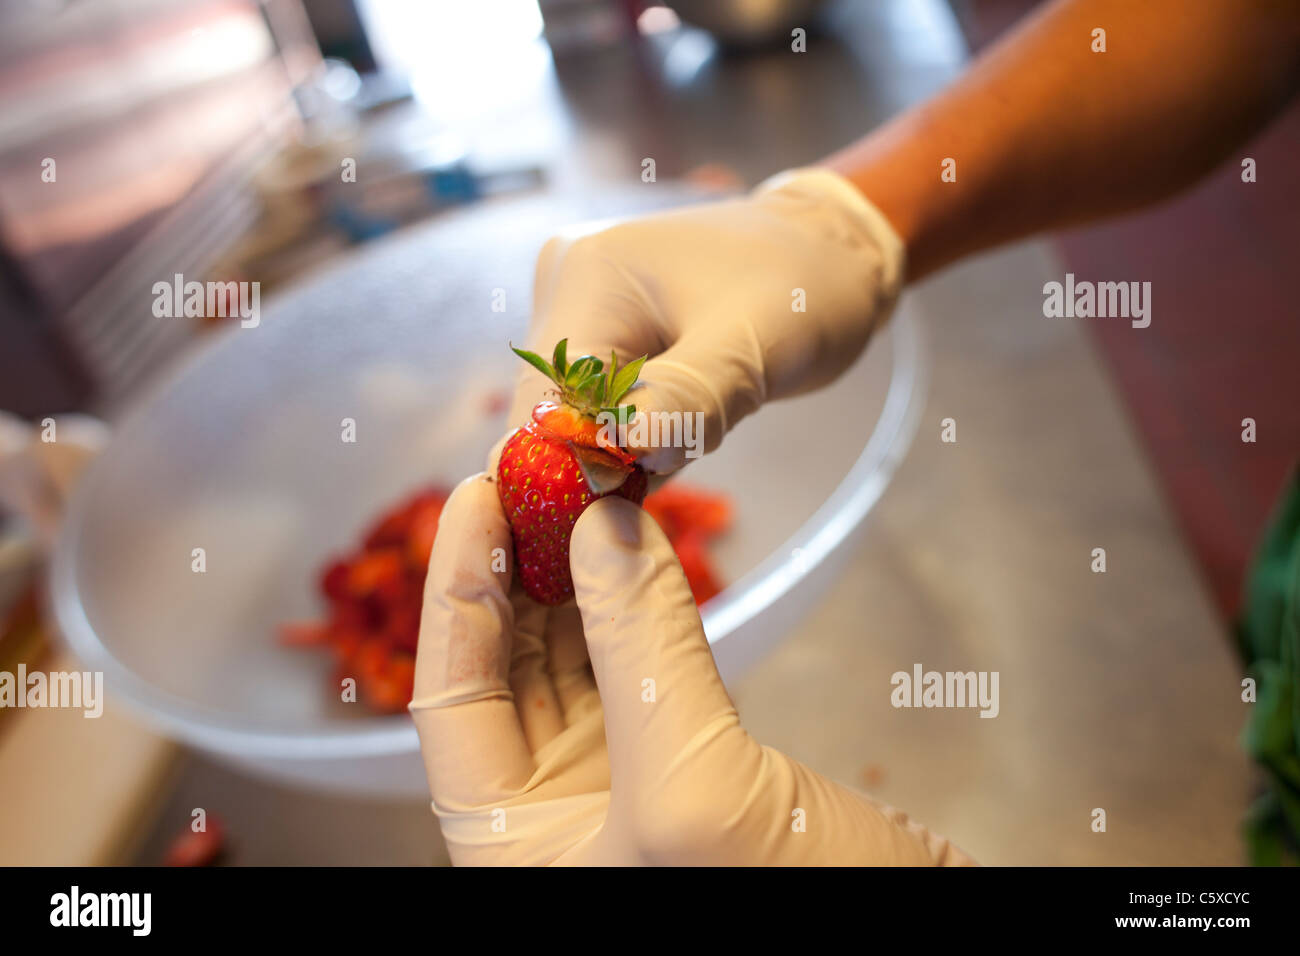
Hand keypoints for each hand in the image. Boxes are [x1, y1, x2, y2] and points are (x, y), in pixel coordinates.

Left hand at [409, 474, 971, 864]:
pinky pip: (643, 662)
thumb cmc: (782, 916)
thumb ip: (640, 653)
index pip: (452, 693)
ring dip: (581, 569)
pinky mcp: (691, 761)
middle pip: (511, 664)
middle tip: (542, 466)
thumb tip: (601, 521)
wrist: (919, 952)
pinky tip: (641, 539)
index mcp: (510, 843)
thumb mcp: (691, 792)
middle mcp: (550, 813)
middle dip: (522, 561)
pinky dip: (641, 599)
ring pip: (579, 653)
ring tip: (588, 482)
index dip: (457, 587)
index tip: (480, 489)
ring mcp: (621, 785)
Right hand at [499, 168, 905, 473]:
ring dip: (625, 455)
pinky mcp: (605, 339)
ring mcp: (582, 314)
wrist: (830, 253)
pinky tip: (686, 431)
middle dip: (604, 463)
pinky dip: (638, 438)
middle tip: (670, 483)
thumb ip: (689, 400)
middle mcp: (566, 290)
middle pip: (553, 415)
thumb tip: (623, 454)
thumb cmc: (806, 285)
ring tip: (693, 441)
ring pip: (578, 420)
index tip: (614, 525)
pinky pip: (603, 409)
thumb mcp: (758, 343)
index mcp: (590, 278)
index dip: (571, 469)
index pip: (545, 401)